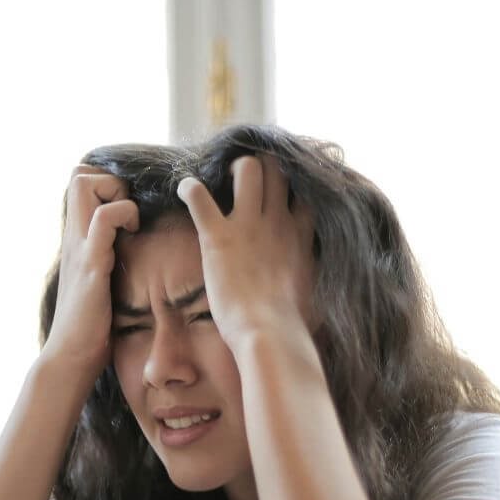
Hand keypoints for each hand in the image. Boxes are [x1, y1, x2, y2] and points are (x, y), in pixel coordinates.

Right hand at [41, 165, 139, 379]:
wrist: (71, 357)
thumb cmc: (89, 327)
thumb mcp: (98, 282)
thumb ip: (105, 260)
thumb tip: (129, 253)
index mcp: (76, 239)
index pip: (79, 182)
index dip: (106, 183)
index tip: (127, 209)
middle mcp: (73, 236)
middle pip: (78, 173)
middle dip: (110, 180)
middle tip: (128, 212)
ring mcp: (79, 247)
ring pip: (84, 185)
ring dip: (116, 193)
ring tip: (130, 223)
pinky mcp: (90, 264)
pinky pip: (103, 219)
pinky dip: (123, 215)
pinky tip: (132, 235)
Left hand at [176, 155, 314, 349]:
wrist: (270, 333)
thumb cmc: (293, 324)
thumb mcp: (315, 292)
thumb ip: (312, 274)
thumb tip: (313, 285)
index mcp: (300, 235)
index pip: (304, 191)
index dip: (293, 184)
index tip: (281, 189)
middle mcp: (277, 221)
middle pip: (277, 169)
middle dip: (262, 166)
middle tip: (246, 179)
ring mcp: (248, 226)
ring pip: (247, 168)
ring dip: (232, 169)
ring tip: (221, 179)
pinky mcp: (218, 236)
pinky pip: (199, 196)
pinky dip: (189, 188)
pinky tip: (185, 189)